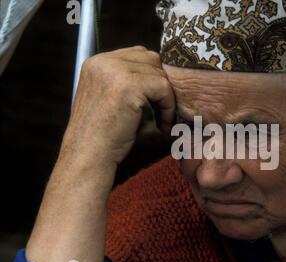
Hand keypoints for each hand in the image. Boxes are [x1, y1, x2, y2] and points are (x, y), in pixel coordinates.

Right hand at [62, 45, 174, 165]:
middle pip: (151, 59)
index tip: (155, 103)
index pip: (138, 54)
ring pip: (159, 73)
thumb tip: (161, 73)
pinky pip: (163, 87)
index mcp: (96, 63)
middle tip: (163, 111)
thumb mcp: (112, 100)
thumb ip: (127, 82)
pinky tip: (162, 124)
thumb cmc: (104, 136)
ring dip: (166, 98)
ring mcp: (113, 71)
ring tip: (163, 120)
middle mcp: (102, 62)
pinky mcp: (128, 85)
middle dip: (161, 85)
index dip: (152, 77)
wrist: (90, 156)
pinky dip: (169, 107)